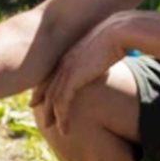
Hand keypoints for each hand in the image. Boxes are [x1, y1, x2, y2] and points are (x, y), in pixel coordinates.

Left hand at [30, 12, 131, 133]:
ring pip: (53, 97)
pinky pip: (62, 102)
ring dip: (51, 115)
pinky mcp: (73, 78)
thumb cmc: (120, 36)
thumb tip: (106, 63)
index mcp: (71, 54)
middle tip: (40, 116)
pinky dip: (62, 117)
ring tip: (50, 128)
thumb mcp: (106, 49)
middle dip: (42, 102)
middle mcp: (65, 61)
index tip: (38, 99)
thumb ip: (100, 58)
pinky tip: (64, 130)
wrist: (121, 30)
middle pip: (48, 86)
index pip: (52, 74)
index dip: (44, 88)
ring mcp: (67, 69)